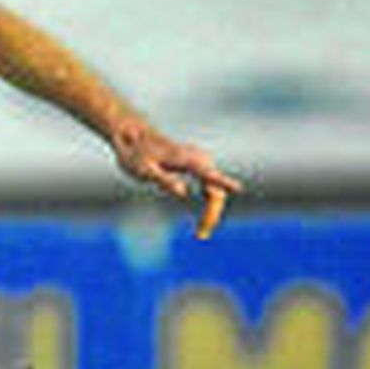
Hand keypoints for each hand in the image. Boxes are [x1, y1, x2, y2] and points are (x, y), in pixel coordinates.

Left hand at [111, 124, 242, 240]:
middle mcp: (195, 158)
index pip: (208, 172)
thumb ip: (164, 180)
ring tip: (201, 233)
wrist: (131, 133)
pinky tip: (203, 220)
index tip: (238, 187)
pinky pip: (211, 186)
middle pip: (215, 188)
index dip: (223, 181)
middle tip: (201, 234)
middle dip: (212, 212)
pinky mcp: (195, 164)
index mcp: (184, 159)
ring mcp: (197, 160)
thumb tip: (183, 192)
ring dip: (212, 210)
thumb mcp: (145, 171)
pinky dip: (209, 203)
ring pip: (215, 189)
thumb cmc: (136, 154)